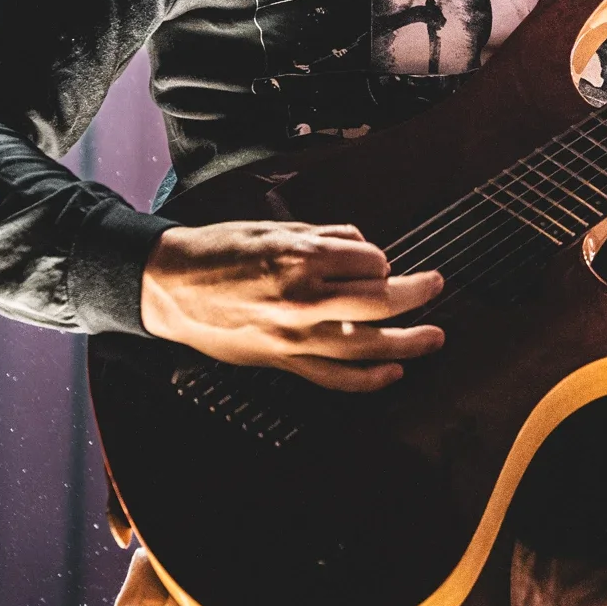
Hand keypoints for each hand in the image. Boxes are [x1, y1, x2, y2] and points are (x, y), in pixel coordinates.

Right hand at [140, 222, 444, 391]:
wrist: (170, 285)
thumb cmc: (220, 250)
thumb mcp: (275, 227)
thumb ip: (325, 237)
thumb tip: (364, 247)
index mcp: (300, 258)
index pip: (370, 260)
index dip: (380, 258)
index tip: (378, 260)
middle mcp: (303, 299)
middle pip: (379, 302)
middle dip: (416, 293)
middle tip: (436, 286)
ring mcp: (294, 336)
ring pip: (366, 344)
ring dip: (408, 341)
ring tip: (434, 336)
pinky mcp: (283, 360)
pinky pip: (334, 377)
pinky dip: (369, 379)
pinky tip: (393, 373)